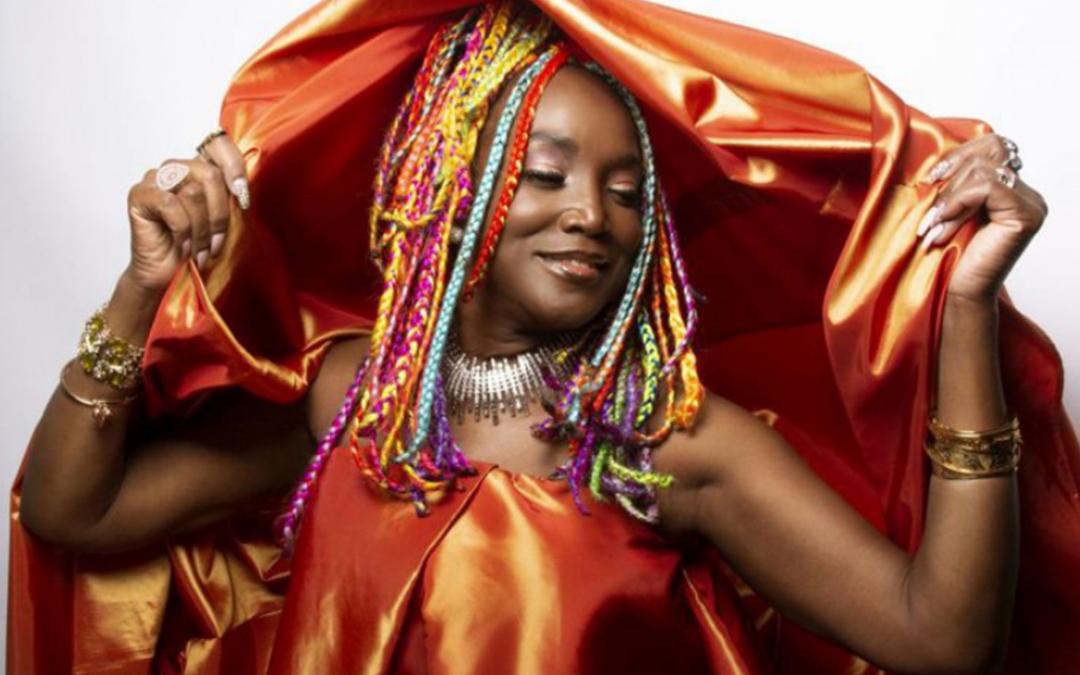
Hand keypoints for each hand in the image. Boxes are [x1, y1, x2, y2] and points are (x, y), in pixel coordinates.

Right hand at [125, 132, 249, 292]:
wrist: (169, 276)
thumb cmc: (197, 250)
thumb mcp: (224, 222)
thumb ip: (232, 198)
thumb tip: (244, 186)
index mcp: (200, 169)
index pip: (218, 145)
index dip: (234, 165)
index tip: (242, 195)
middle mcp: (177, 168)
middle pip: (211, 174)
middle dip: (220, 215)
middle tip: (216, 243)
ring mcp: (156, 179)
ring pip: (193, 192)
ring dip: (201, 229)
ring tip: (199, 250)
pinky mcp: (140, 194)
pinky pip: (171, 205)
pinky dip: (182, 231)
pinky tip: (182, 247)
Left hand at [916, 133, 1048, 304]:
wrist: (958, 293)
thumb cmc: (948, 255)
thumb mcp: (948, 207)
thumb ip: (955, 180)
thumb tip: (938, 156)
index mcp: (1010, 188)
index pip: (992, 144)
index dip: (958, 155)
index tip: (930, 180)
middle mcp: (1026, 193)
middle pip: (991, 148)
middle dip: (951, 175)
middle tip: (931, 209)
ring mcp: (1030, 203)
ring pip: (983, 169)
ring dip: (949, 198)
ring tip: (933, 226)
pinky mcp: (1026, 215)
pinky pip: (987, 187)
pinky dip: (957, 203)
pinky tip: (942, 226)